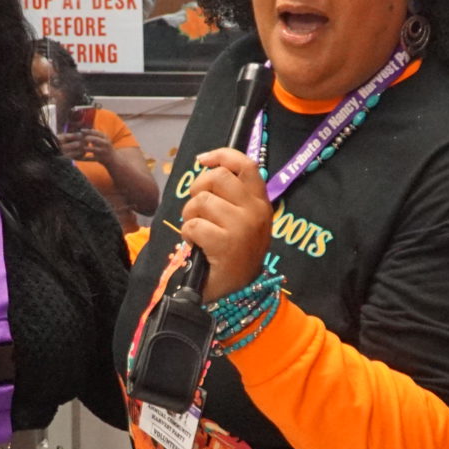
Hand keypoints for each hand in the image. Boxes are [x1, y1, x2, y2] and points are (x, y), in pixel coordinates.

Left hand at [58, 126, 108, 160]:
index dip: (88, 131)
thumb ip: (94, 135)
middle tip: (80, 138)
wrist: (113, 158)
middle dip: (88, 138)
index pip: (96, 132)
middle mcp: (105, 143)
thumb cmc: (104, 146)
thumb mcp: (102, 139)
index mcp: (105, 137)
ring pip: (94, 149)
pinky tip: (79, 158)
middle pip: (96, 140)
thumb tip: (82, 130)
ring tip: (80, 147)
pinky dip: (85, 158)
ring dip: (86, 148)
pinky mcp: (100, 159)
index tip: (81, 130)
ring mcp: (103, 151)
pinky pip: (91, 158)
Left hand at [177, 147, 271, 302]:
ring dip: (190, 216)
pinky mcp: (226, 243)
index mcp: (260, 202)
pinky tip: (197, 245)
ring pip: (201, 201)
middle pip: (217, 177)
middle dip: (197, 189)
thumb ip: (232, 195)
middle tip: (196, 209)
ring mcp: (242, 226)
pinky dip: (188, 234)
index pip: (246, 164)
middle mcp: (255, 211)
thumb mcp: (243, 220)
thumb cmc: (235, 254)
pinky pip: (194, 225)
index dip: (222, 155)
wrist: (238, 293)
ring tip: (197, 232)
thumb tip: (209, 167)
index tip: (202, 160)